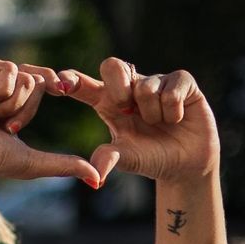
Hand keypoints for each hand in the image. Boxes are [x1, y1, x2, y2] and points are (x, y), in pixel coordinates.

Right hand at [0, 57, 99, 185]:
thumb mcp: (33, 161)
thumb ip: (64, 165)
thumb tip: (97, 179)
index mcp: (11, 98)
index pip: (43, 83)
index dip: (56, 84)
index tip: (67, 88)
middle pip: (39, 80)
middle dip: (27, 109)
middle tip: (3, 126)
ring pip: (26, 77)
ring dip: (12, 106)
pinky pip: (9, 71)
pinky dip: (1, 94)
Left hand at [51, 57, 219, 184]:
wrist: (185, 164)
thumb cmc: (150, 157)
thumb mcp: (126, 159)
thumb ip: (108, 159)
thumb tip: (93, 178)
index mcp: (107, 101)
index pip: (83, 84)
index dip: (71, 80)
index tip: (59, 82)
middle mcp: (129, 86)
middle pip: (112, 65)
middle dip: (118, 88)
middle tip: (127, 110)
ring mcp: (155, 81)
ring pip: (145, 86)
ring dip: (152, 113)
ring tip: (158, 123)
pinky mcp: (181, 81)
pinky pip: (171, 89)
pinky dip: (172, 111)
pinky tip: (176, 119)